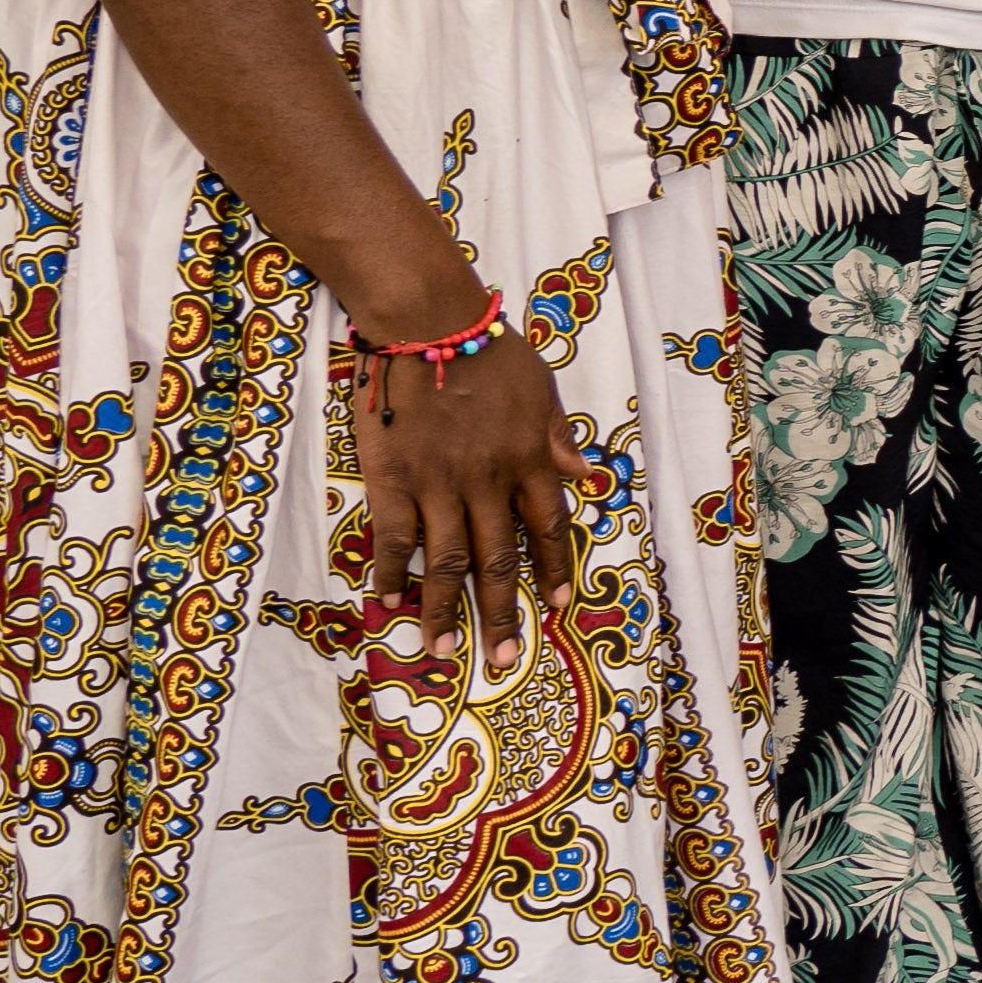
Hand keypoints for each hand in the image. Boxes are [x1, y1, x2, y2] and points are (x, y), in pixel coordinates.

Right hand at [352, 329, 582, 645]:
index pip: (550, 529)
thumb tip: (590, 478)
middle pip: (499, 559)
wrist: (427, 324)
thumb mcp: (542, 390)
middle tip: (501, 659)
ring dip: (445, 609)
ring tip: (443, 649)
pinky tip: (391, 601)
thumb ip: (559, 440)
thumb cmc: (489, 351)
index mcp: (531, 461)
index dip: (553, 571)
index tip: (556, 607)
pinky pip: (394, 538)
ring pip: (446, 561)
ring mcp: (439, 484)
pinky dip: (392, 573)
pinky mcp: (392, 479)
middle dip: (502, 613)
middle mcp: (490, 482)